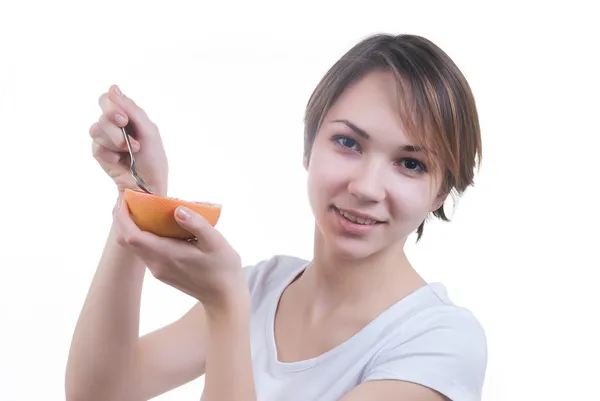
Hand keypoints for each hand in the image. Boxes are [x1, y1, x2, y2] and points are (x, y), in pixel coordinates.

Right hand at [89, 85, 168, 195]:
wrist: (148, 185)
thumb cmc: (153, 159)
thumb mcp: (148, 130)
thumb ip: (131, 109)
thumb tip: (112, 87)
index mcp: (128, 116)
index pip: (110, 98)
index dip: (113, 104)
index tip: (124, 119)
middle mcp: (115, 124)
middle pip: (102, 108)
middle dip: (114, 121)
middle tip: (126, 131)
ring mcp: (105, 138)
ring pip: (97, 127)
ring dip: (116, 140)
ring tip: (129, 151)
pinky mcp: (99, 153)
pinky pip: (97, 145)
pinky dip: (111, 153)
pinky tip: (119, 160)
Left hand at [112, 196, 247, 310]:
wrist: (224, 296)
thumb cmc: (223, 267)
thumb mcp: (216, 242)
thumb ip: (197, 224)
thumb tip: (177, 209)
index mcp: (167, 255)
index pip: (132, 236)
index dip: (123, 217)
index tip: (126, 198)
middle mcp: (157, 264)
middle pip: (127, 241)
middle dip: (122, 218)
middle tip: (130, 198)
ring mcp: (157, 270)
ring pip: (134, 246)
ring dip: (131, 226)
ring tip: (142, 206)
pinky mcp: (161, 272)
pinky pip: (143, 251)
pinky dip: (142, 235)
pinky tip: (156, 224)